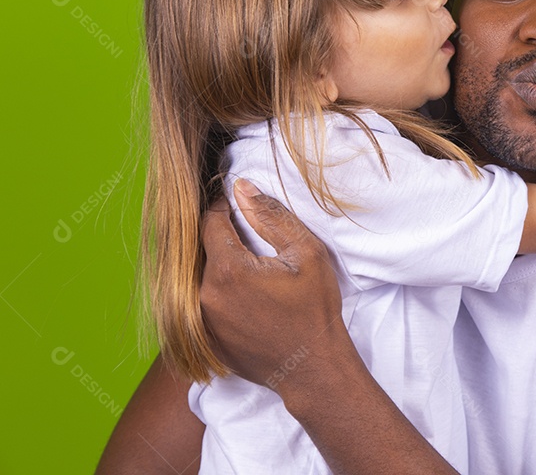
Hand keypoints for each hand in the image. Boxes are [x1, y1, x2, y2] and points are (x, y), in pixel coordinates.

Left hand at [199, 179, 344, 391]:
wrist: (313, 369)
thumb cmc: (315, 309)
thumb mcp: (305, 253)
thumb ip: (271, 216)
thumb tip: (241, 188)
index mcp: (228, 269)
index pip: (210, 222)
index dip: (222, 207)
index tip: (234, 202)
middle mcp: (204, 295)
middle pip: (202, 250)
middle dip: (221, 237)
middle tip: (245, 234)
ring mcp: (200, 321)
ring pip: (200, 277)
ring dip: (218, 266)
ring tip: (247, 267)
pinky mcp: (203, 339)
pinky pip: (201, 304)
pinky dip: (217, 293)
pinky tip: (244, 296)